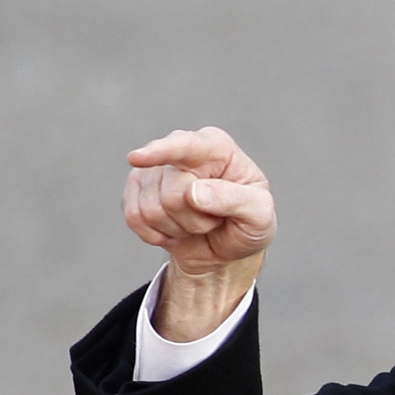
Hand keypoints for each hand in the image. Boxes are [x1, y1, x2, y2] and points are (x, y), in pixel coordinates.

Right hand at [124, 127, 276, 340]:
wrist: (228, 248)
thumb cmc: (248, 224)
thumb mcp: (260, 215)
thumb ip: (235, 201)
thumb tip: (194, 193)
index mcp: (217, 148)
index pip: (187, 146)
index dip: (161, 152)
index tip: (136, 159)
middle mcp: (182, 152)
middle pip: (172, 194)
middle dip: (195, 220)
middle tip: (215, 221)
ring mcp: (156, 170)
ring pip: (152, 209)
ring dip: (178, 229)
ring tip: (198, 223)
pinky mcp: (137, 190)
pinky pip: (134, 217)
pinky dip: (156, 234)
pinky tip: (175, 231)